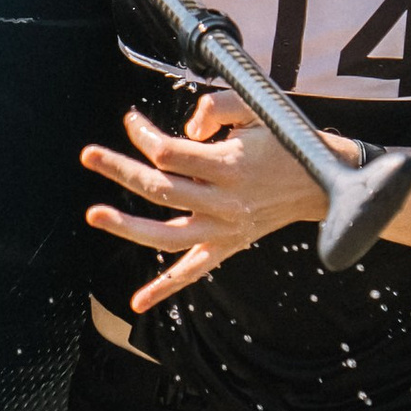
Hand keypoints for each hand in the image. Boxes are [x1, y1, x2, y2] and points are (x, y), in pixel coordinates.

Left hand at [82, 91, 360, 311]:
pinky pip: (192, 272)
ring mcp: (225, 230)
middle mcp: (225, 202)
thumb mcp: (256, 108)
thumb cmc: (286, 140)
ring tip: (95, 214)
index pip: (170, 153)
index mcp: (230, 165)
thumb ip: (216, 108)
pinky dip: (164, 289)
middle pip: (160, 189)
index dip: (144, 135)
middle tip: (89, 155)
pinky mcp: (227, 247)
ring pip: (166, 235)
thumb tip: (184, 130)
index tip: (133, 121)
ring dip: (126, 227)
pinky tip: (138, 302)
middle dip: (120, 171)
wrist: (322, 182)